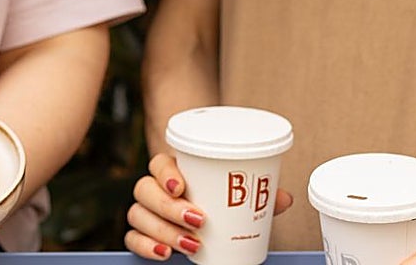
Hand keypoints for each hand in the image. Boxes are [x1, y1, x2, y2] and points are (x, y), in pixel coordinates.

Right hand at [125, 152, 293, 259]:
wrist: (196, 204)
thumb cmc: (215, 194)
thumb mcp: (235, 192)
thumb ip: (257, 193)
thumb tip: (284, 198)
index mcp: (172, 169)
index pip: (158, 163)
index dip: (166, 173)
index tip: (181, 186)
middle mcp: (154, 187)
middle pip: (145, 190)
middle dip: (170, 208)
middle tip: (199, 220)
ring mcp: (146, 210)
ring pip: (138, 214)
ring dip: (163, 230)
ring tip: (191, 243)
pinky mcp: (142, 232)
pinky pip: (131, 238)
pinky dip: (145, 246)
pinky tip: (165, 253)